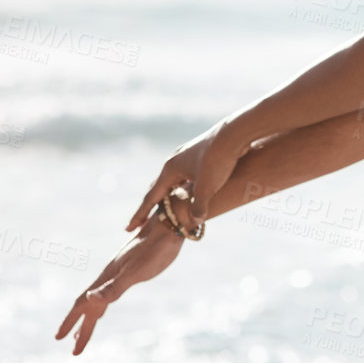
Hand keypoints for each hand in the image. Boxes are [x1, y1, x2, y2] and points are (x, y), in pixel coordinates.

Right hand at [55, 217, 184, 354]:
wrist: (172, 224)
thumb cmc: (156, 248)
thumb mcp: (136, 271)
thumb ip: (114, 287)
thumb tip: (90, 299)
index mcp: (107, 277)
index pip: (83, 305)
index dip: (71, 322)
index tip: (58, 339)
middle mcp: (110, 275)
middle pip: (89, 307)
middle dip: (80, 329)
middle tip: (74, 351)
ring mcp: (120, 272)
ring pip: (99, 300)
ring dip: (90, 318)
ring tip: (82, 334)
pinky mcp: (133, 269)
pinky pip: (111, 292)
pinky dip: (103, 303)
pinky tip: (105, 303)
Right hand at [126, 120, 245, 235]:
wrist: (235, 133)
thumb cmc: (218, 159)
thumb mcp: (207, 187)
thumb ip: (198, 206)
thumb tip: (195, 221)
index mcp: (170, 170)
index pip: (151, 198)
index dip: (140, 215)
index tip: (129, 228)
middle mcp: (174, 161)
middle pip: (158, 188)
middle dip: (151, 206)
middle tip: (142, 222)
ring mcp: (187, 156)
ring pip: (173, 181)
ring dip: (168, 196)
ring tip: (164, 209)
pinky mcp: (200, 154)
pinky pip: (186, 176)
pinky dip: (182, 187)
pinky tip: (188, 191)